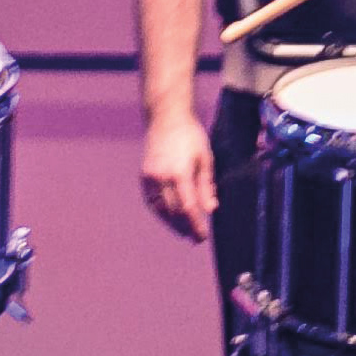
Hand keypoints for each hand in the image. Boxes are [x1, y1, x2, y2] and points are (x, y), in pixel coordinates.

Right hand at [141, 110, 215, 240]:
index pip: (188, 208)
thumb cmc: (191, 136)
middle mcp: (161, 176)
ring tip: (184, 231)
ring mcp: (150, 175)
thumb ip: (206, 186)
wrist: (165, 117)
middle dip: (184, 227)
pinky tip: (170, 217)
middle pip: (173, 212)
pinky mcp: (144, 174)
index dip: (195, 226)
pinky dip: (161, 211)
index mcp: (179, 173)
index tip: (202, 237)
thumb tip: (210, 210)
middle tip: (195, 238)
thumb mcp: (205, 160)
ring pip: (160, 208)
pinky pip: (151, 199)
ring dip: (171, 223)